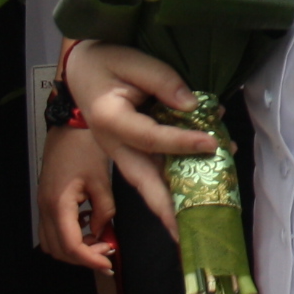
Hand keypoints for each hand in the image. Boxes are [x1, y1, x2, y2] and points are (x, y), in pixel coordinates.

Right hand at [35, 125, 115, 271]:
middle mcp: (45, 208)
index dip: (90, 260)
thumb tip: (104, 232)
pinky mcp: (46, 199)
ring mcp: (43, 204)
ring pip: (52, 243)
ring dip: (74, 250)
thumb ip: (104, 211)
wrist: (70, 124)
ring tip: (99, 242)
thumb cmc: (85, 146)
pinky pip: (52, 229)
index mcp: (59, 204)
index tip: (109, 263)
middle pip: (58, 250)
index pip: (71, 245)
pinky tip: (88, 227)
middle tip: (107, 252)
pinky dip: (69, 237)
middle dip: (83, 257)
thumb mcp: (102, 180)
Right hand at [64, 40, 212, 239]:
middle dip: (166, 208)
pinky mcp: (130, 152)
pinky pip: (152, 172)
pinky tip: (200, 187)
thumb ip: (162, 80)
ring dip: (172, 203)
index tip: (211, 144)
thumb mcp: (133, 61)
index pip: (150, 138)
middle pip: (142, 181)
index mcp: (110, 120)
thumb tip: (191, 105)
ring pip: (147, 184)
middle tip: (186, 231)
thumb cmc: (106, 63)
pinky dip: (174, 184)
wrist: (82, 69)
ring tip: (196, 221)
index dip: (181, 143)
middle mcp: (114, 144)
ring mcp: (121, 152)